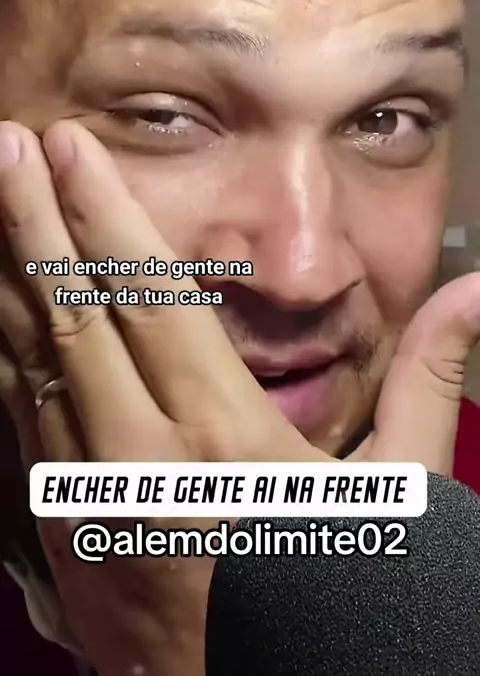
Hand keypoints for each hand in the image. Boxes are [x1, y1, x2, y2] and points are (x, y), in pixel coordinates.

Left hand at [0, 118, 478, 675]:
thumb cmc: (338, 603)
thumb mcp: (399, 491)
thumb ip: (428, 380)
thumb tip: (477, 292)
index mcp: (222, 435)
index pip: (147, 292)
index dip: (102, 211)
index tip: (66, 149)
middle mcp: (137, 457)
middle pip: (72, 310)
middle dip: (32, 217)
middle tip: (7, 143)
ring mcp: (84, 495)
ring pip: (32, 359)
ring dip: (7, 274)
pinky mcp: (60, 529)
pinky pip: (23, 416)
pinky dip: (10, 351)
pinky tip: (0, 306)